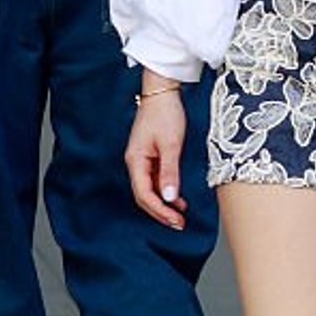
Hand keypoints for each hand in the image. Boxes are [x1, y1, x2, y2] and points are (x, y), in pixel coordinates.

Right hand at [125, 87, 190, 229]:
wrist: (162, 91)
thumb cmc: (165, 113)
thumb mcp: (171, 144)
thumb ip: (169, 172)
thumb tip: (168, 198)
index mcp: (135, 161)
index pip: (144, 195)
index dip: (159, 211)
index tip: (175, 221)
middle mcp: (135, 162)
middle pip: (144, 196)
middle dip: (161, 212)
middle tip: (179, 224)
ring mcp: (142, 159)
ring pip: (150, 189)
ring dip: (164, 203)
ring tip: (180, 214)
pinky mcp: (150, 155)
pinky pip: (155, 179)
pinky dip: (165, 189)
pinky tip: (177, 197)